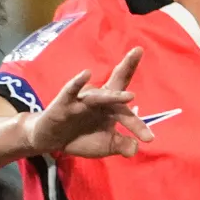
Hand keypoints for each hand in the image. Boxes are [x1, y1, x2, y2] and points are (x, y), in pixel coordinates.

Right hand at [25, 48, 153, 158]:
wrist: (52, 140)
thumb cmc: (82, 137)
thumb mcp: (105, 145)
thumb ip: (121, 145)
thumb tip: (135, 148)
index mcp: (111, 107)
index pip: (127, 101)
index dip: (138, 114)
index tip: (148, 121)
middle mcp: (99, 100)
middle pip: (116, 84)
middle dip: (127, 67)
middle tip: (138, 51)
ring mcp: (82, 100)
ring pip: (99, 96)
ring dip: (114, 96)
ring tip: (130, 97)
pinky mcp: (64, 103)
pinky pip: (71, 91)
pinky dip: (77, 82)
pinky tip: (86, 74)